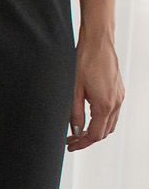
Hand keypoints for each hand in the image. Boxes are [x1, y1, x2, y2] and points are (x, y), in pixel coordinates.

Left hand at [68, 27, 123, 150]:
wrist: (98, 43)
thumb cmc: (84, 62)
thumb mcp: (73, 89)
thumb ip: (74, 112)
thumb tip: (74, 129)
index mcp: (105, 105)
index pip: (95, 134)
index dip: (82, 143)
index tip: (70, 145)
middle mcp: (116, 103)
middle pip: (104, 132)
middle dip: (87, 138)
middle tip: (71, 140)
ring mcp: (119, 97)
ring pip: (110, 123)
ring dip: (95, 130)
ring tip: (78, 130)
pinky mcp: (118, 91)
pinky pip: (112, 113)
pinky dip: (101, 120)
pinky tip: (88, 117)